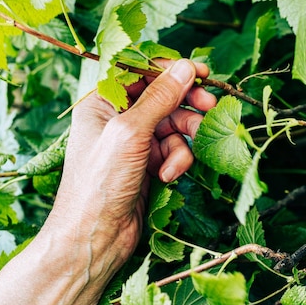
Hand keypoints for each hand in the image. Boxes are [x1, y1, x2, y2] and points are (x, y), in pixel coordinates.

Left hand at [46, 59, 215, 279]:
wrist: (94, 237)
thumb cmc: (99, 183)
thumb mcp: (130, 133)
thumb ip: (159, 98)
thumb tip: (186, 67)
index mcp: (102, 102)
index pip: (139, 71)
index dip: (170, 69)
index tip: (201, 71)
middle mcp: (117, 119)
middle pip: (161, 97)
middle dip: (185, 103)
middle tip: (210, 104)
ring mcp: (133, 143)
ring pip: (172, 126)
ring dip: (183, 139)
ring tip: (184, 154)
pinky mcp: (146, 165)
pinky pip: (172, 151)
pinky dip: (175, 162)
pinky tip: (167, 176)